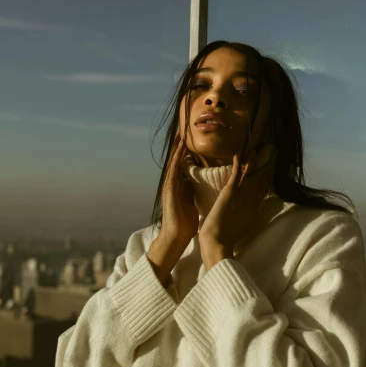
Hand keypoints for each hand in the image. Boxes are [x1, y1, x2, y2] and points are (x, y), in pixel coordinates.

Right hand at [159, 134, 198, 248]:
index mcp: (179, 187)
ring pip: (174, 162)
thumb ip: (190, 191)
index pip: (182, 165)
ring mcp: (169, 186)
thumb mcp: (190, 202)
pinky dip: (177, 159)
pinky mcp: (169, 189)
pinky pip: (174, 170)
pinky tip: (180, 149)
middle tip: (183, 131)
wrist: (176, 235)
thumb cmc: (184, 222)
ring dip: (177, 148)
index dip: (186, 153)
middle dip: (180, 146)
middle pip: (176, 161)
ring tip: (181, 134)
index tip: (190, 141)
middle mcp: (172, 184)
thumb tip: (195, 183)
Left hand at [198, 147, 275, 260]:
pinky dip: (237, 164)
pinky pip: (236, 175)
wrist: (217, 243)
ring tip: (253, 149)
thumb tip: (239, 216)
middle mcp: (249, 201)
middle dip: (262, 167)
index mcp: (251, 209)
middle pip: (259, 180)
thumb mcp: (235, 227)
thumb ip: (240, 219)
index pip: (261, 190)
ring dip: (251, 162)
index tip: (268, 167)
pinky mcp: (230, 192)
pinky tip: (237, 154)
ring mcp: (241, 196)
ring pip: (249, 175)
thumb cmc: (223, 238)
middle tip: (267, 153)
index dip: (265, 178)